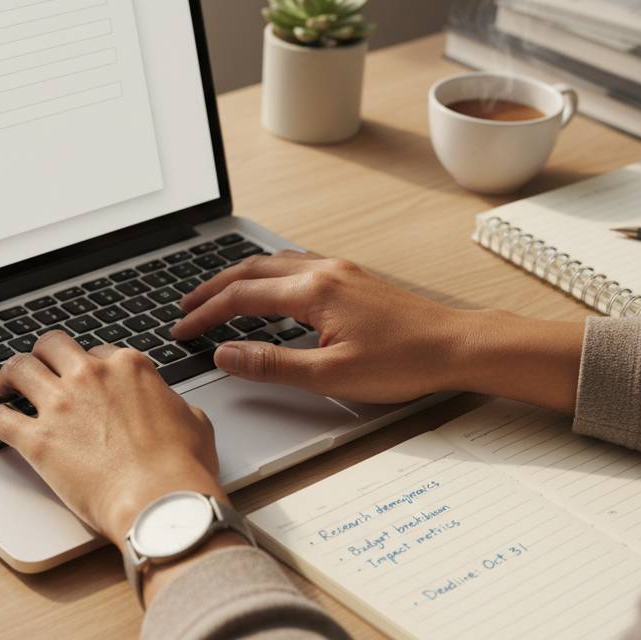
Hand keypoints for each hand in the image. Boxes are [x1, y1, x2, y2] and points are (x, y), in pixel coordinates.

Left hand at [0, 331, 223, 544]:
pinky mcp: (37, 440)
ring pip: (19, 369)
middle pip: (53, 347)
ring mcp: (62, 405)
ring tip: (5, 386)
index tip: (85, 378)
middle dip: (43, 354)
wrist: (160, 500)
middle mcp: (91, 377)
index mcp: (129, 368)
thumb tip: (174, 409)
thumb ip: (176, 407)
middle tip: (39, 367)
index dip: (90, 366)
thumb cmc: (181, 467)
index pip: (99, 353)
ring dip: (9, 375)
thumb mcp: (195, 423)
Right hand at [170, 251, 584, 413]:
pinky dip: (268, 276)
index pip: (241, 298)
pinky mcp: (354, 277)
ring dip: (239, 278)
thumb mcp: (330, 375)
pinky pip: (296, 265)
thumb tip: (226, 354)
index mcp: (313, 292)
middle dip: (213, 288)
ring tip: (217, 295)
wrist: (457, 346)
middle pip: (251, 271)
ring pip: (273, 263)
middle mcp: (324, 271)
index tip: (183, 329)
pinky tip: (270, 290)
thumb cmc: (404, 362)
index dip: (206, 315)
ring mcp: (340, 270)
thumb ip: (271, 364)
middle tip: (187, 307)